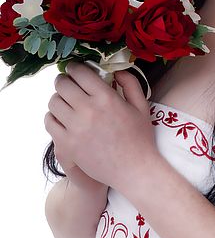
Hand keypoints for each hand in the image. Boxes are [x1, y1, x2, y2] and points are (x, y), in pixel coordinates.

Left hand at [44, 61, 157, 190]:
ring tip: (65, 101)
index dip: (74, 67)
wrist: (134, 170)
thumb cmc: (140, 137)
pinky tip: (61, 117)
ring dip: (58, 98)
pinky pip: (49, 122)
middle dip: (63, 80)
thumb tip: (115, 70)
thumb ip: (130, 82)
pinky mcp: (66, 144)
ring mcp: (74, 128)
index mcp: (106, 98)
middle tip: (67, 82)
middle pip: (62, 85)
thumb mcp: (141, 105)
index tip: (74, 68)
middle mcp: (88, 110)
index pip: (80, 73)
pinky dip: (52, 116)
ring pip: (53, 102)